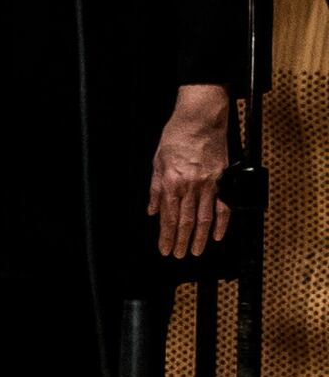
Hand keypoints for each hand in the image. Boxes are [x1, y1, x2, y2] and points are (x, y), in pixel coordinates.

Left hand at [154, 85, 236, 261]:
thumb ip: (155, 189)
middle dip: (180, 241)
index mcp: (171, 182)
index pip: (167, 216)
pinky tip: (217, 236)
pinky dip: (222, 223)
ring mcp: (209, 184)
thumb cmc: (176, 137)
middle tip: (178, 255)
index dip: (165, 235)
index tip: (164, 249)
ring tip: (194, 251)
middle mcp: (190, 186)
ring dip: (199, 238)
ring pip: (204, 218)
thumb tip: (152, 211)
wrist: (201, 120)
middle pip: (185, 221)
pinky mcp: (223, 180)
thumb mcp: (156, 162)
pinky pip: (224, 206)